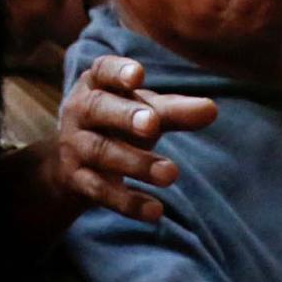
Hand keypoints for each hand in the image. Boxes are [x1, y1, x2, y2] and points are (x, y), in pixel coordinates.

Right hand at [44, 55, 217, 222]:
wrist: (70, 165)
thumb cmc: (117, 125)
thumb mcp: (144, 113)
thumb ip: (175, 111)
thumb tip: (211, 109)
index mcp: (96, 84)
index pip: (103, 70)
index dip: (119, 72)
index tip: (139, 76)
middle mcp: (80, 111)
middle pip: (99, 109)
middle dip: (126, 117)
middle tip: (153, 125)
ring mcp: (75, 147)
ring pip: (103, 153)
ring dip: (136, 164)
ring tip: (171, 174)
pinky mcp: (77, 181)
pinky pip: (102, 192)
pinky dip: (129, 202)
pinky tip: (156, 211)